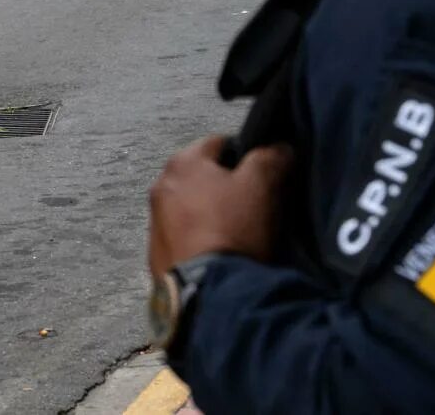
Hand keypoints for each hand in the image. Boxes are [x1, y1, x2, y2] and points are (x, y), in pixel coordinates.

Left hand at [148, 136, 291, 278]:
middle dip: (226, 185)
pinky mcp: (156, 256)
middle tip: (254, 204)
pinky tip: (219, 253)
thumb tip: (279, 147)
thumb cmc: (233, 227)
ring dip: (210, 213)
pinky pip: (184, 237)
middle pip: (203, 176)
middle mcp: (160, 187)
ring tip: (238, 232)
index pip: (219, 143)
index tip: (264, 174)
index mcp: (182, 163)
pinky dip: (200, 239)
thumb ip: (270, 158)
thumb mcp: (260, 185)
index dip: (246, 154)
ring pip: (191, 207)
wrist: (208, 291)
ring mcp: (154, 223)